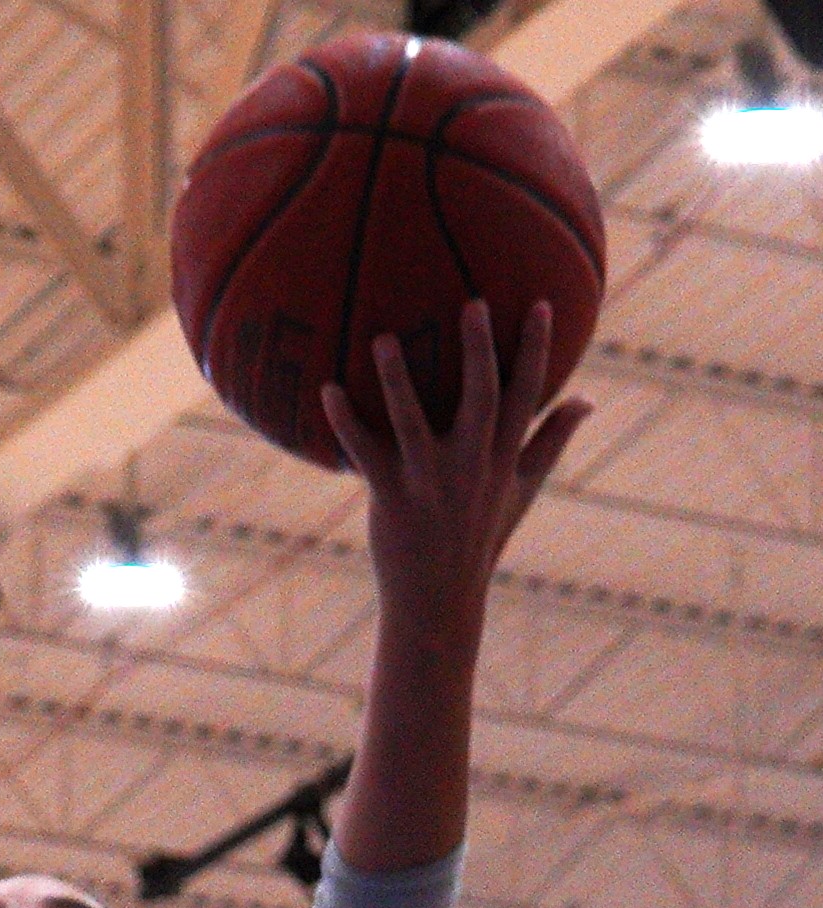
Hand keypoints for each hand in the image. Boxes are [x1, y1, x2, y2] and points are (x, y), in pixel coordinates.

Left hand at [321, 298, 591, 646]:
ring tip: (384, 337)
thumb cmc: (480, 540)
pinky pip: (365, 453)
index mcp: (502, 460)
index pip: (526, 397)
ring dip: (397, 379)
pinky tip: (326, 391)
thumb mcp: (521, 492)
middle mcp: (470, 466)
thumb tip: (586, 400)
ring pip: (413, 421)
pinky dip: (345, 423)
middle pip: (480, 398)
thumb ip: (550, 443)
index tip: (543, 304)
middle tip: (472, 302)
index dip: (537, 351)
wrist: (438, 600)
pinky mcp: (391, 496)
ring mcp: (429, 481)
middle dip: (478, 350)